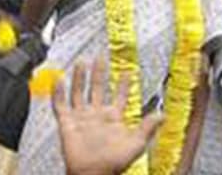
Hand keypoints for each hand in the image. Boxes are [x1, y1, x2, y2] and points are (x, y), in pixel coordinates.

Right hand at [52, 58, 164, 174]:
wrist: (93, 173)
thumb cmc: (114, 163)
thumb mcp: (136, 143)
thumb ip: (148, 127)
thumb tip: (162, 114)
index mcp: (113, 118)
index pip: (119, 96)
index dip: (123, 84)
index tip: (127, 71)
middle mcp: (97, 115)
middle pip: (97, 89)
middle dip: (99, 73)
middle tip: (100, 58)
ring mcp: (81, 118)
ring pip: (79, 93)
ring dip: (80, 78)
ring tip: (81, 62)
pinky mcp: (67, 122)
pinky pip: (60, 105)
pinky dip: (58, 93)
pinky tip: (58, 81)